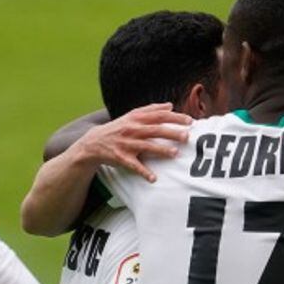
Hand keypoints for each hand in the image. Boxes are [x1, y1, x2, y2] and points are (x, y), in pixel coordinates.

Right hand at [72, 103, 191, 181]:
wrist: (94, 142)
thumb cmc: (118, 128)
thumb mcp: (132, 116)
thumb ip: (151, 110)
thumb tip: (170, 105)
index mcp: (137, 119)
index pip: (159, 116)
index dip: (175, 118)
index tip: (189, 121)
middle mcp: (132, 130)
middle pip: (155, 130)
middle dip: (172, 133)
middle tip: (187, 137)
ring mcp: (126, 144)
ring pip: (146, 146)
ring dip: (161, 150)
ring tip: (175, 154)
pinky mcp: (121, 158)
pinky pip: (134, 166)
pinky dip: (143, 172)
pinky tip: (153, 178)